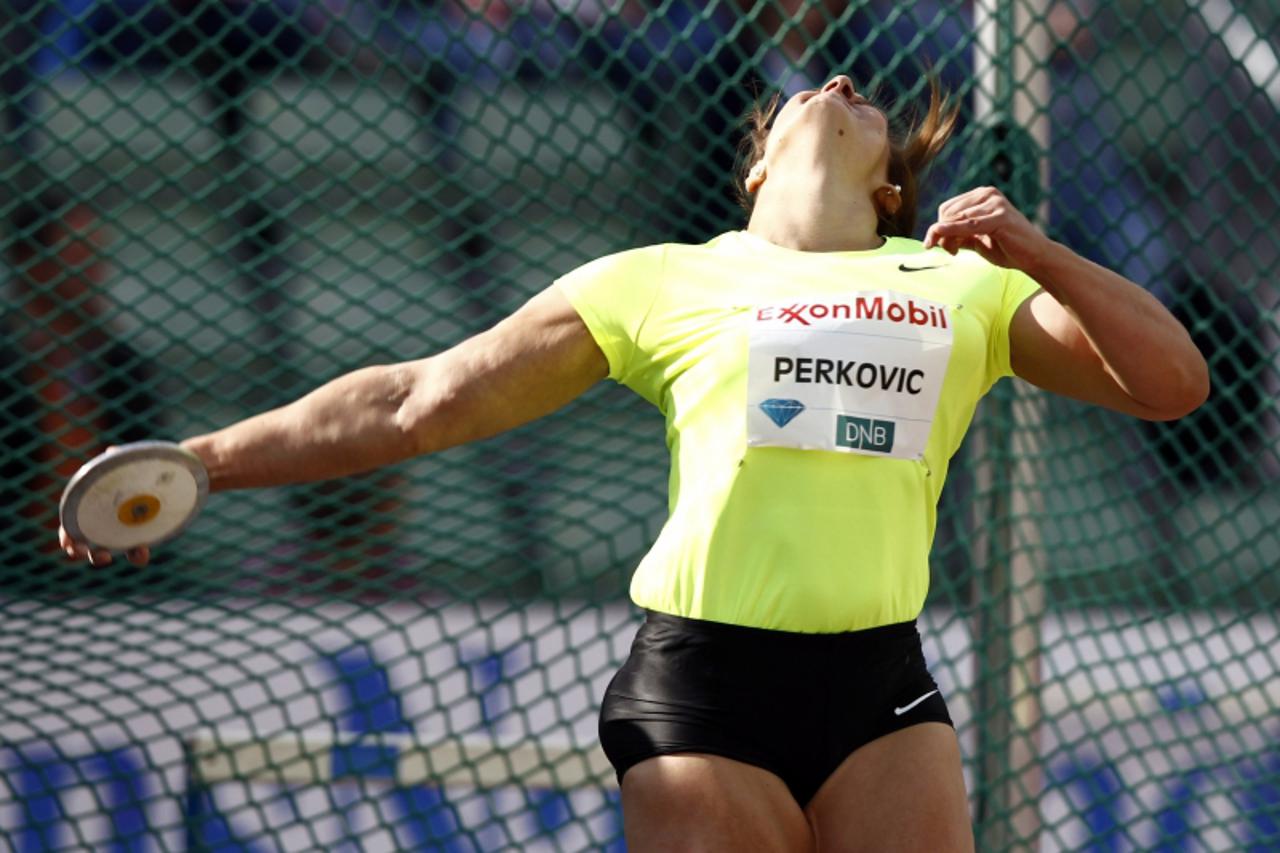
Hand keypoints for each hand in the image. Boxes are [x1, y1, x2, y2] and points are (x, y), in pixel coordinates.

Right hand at [57, 445, 150, 566]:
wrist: (167, 479)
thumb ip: (117, 459)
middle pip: (83, 543)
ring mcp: (120, 534)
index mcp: (92, 507)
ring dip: (100, 557)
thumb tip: (111, 451)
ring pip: (105, 552)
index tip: (67, 542)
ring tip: (104, 556)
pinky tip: (141, 552)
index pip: (72, 524)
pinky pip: (135, 554)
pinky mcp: (140, 538)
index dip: (66, 535)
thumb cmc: (138, 470)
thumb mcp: (126, 463)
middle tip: (83, 551)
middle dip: (79, 551)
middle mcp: (102, 524)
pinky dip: (135, 557)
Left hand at [923, 186, 1053, 273]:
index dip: (939, 228)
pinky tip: (944, 241)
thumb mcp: (976, 239)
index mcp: (982, 195)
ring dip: (949, 240)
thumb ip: (956, 235)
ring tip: (956, 252)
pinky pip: (968, 225)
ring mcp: (995, 203)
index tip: (942, 246)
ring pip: (956, 220)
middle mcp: (988, 194)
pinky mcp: (1000, 216)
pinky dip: (952, 232)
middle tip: (951, 252)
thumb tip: (933, 235)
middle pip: (948, 213)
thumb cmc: (1006, 247)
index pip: (947, 208)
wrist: (1034, 257)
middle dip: (942, 235)